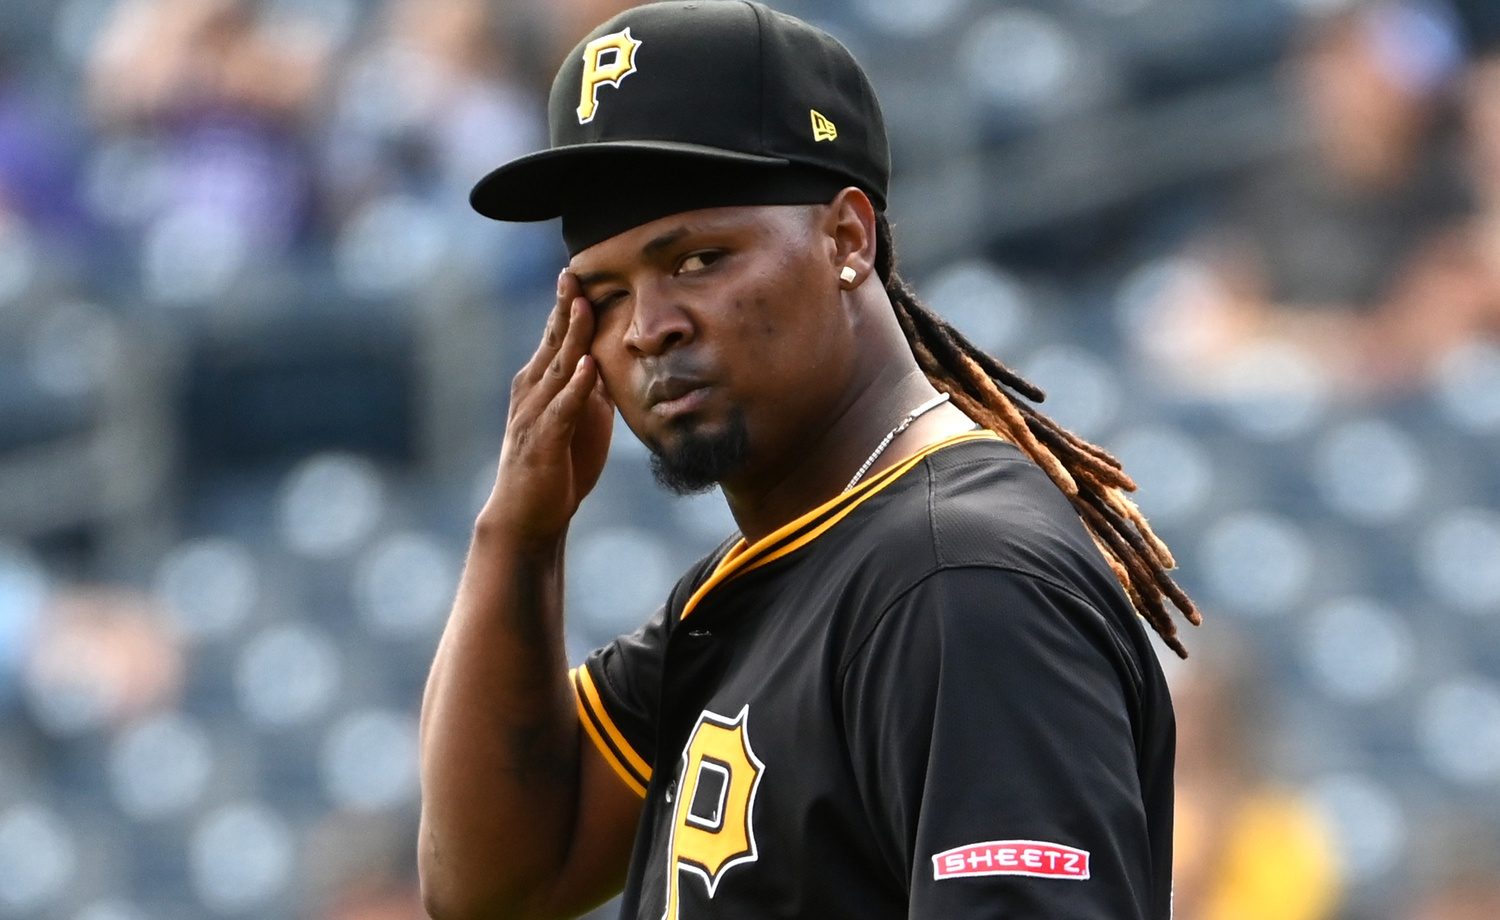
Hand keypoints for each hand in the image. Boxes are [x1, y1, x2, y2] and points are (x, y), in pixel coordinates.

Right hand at [483, 271, 614, 544]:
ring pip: (556, 367)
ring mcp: (536, 415)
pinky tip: (586, 367)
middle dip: (564, 306)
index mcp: (541, 382)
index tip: (579, 272)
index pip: (556, 336)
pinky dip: (574, 387)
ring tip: (583, 304)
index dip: (568, 305)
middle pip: (552, 341)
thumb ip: (590, 388)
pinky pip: (562, 409)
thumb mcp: (580, 418)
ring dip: (570, 336)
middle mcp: (533, 391)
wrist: (528, 516)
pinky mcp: (545, 441)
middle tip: (573, 271)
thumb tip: (609, 361)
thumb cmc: (557, 466)